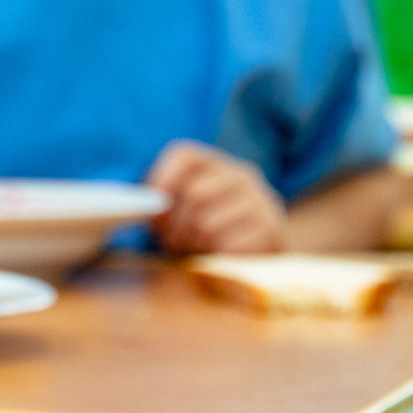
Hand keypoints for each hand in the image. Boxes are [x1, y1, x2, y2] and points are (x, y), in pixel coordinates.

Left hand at [146, 140, 285, 254]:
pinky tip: (215, 256)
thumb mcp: (184, 207)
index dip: (161, 183)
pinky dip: (215, 255)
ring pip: (210, 222)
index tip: (153, 211)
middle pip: (195, 193)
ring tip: (192, 248)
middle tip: (169, 241)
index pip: (184, 156)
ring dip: (193, 243)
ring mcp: (261, 201)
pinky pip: (230, 244)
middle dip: (174, 225)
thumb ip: (162, 200)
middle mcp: (242, 175)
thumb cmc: (207, 228)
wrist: (260, 251)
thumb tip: (140, 204)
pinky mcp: (273, 230)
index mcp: (216, 162)